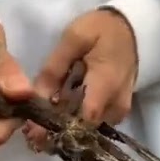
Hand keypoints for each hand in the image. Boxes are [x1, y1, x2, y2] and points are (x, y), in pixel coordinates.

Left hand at [24, 8, 137, 151]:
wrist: (130, 29)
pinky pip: (92, 124)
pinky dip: (73, 121)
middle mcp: (116, 105)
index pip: (85, 120)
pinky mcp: (116, 112)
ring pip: (87, 130)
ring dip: (62, 127)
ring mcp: (118, 111)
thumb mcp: (74, 38)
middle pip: (83, 130)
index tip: (33, 130)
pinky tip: (57, 113)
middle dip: (54, 130)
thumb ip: (55, 67)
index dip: (58, 128)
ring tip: (40, 120)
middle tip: (30, 128)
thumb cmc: (102, 30)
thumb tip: (37, 97)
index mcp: (107, 85)